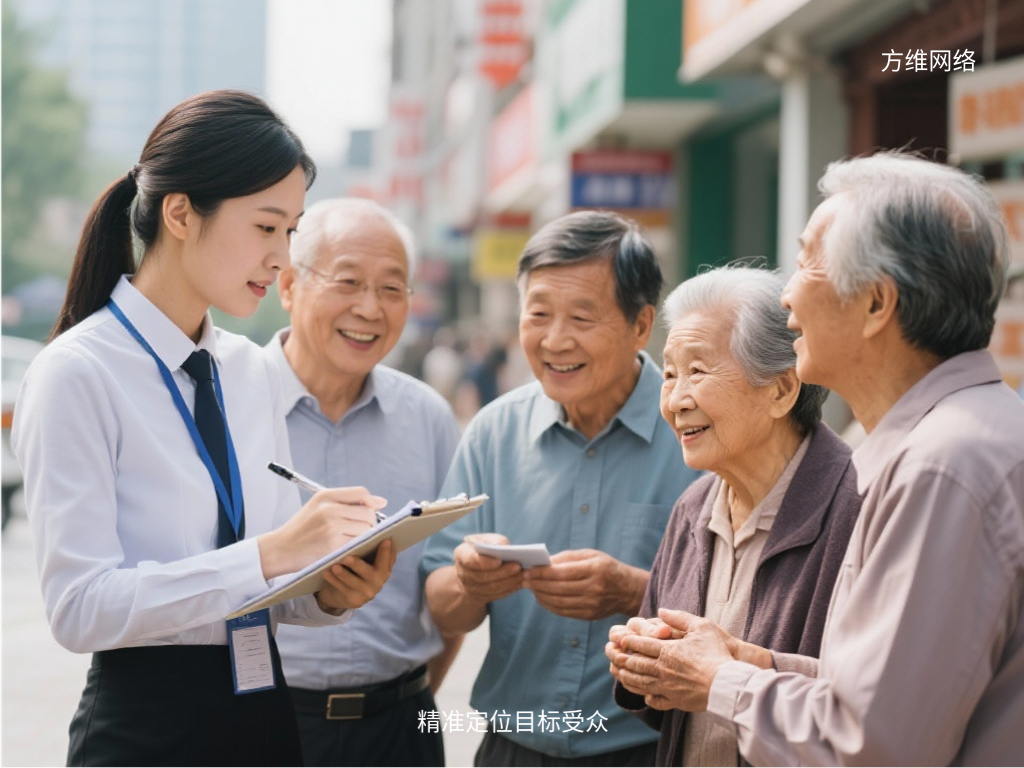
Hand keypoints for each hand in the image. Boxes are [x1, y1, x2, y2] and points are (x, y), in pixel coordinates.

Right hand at [257, 486, 386, 579]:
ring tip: (351, 539)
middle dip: (369, 522)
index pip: (361, 493)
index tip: (372, 510)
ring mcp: (331, 527)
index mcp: (325, 496)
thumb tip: (382, 502)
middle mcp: (328, 509)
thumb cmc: (302, 528)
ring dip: (364, 536)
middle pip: (368, 512)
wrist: (280, 549)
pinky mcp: (333, 545)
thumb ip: (348, 501)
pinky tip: (347, 547)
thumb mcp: (318, 506)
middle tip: (360, 530)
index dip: (371, 502)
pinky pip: (358, 543)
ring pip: (366, 529)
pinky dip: (357, 546)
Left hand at [315, 539, 395, 611]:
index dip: (387, 551)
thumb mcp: (365, 561)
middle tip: (348, 557)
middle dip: (359, 565)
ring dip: (343, 574)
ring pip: (354, 583)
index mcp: (384, 570)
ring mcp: (366, 593)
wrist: (343, 594)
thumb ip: (370, 550)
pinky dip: (333, 580)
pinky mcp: (354, 601)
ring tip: (334, 566)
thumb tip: (367, 531)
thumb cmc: (355, 569)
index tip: (385, 539)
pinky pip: (342, 589)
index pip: (388, 560)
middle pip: (370, 573)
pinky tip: (326, 572)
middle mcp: (378, 583)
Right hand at [452, 533, 523, 603]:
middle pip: (482, 576)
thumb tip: (503, 545)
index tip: (499, 560)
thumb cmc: (481, 549)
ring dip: (509, 581)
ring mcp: (470, 588)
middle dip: (502, 572)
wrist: (473, 568)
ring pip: (491, 588)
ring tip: (523, 574)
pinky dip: (510, 589)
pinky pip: (496, 595)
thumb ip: (492, 540)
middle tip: (518, 566)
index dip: (484, 562)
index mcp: (461, 554)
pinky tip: (521, 582)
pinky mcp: (481, 597)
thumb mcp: (484, 540)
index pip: (470, 560)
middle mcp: (463, 573)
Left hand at [524, 549, 646, 619]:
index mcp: (595, 569)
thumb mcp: (590, 555)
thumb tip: (543, 563)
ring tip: (531, 588)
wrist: (627, 590)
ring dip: (540, 595)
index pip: (563, 573)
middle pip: (558, 588)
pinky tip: (542, 597)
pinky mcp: (589, 615)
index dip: (543, 572)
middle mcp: (594, 588)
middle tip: (524, 579)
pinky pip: (564, 611)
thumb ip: (567, 558)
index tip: (529, 569)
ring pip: (559, 602)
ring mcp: (592, 604)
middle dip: (538, 584)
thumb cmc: (605, 567)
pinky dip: (549, 605)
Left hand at [608, 608, 736, 711]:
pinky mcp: (676, 701)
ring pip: (641, 682)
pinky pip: (656, 700)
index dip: (629, 641)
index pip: (641, 644)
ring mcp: (668, 687)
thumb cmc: (717, 653)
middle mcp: (663, 669)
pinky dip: (646, 697)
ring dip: (627, 676)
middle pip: (636, 663)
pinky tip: (644, 696)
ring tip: (618, 673)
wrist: (728, 684)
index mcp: (667, 650)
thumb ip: (679, 617)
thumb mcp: (701, 627)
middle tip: (610, 655)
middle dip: (621, 658)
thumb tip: (662, 610)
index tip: (619, 639)